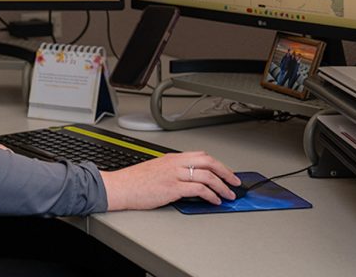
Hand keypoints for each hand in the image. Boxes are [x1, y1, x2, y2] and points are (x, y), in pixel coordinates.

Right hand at [102, 151, 239, 210]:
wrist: (120, 187)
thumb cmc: (134, 181)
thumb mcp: (156, 169)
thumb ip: (173, 170)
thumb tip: (190, 179)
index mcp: (172, 157)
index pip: (201, 155)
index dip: (218, 164)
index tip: (226, 173)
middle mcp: (175, 163)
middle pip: (208, 162)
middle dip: (226, 172)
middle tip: (235, 182)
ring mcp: (174, 175)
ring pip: (206, 175)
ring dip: (222, 186)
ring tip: (228, 195)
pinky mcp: (173, 188)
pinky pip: (199, 189)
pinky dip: (210, 195)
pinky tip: (214, 200)